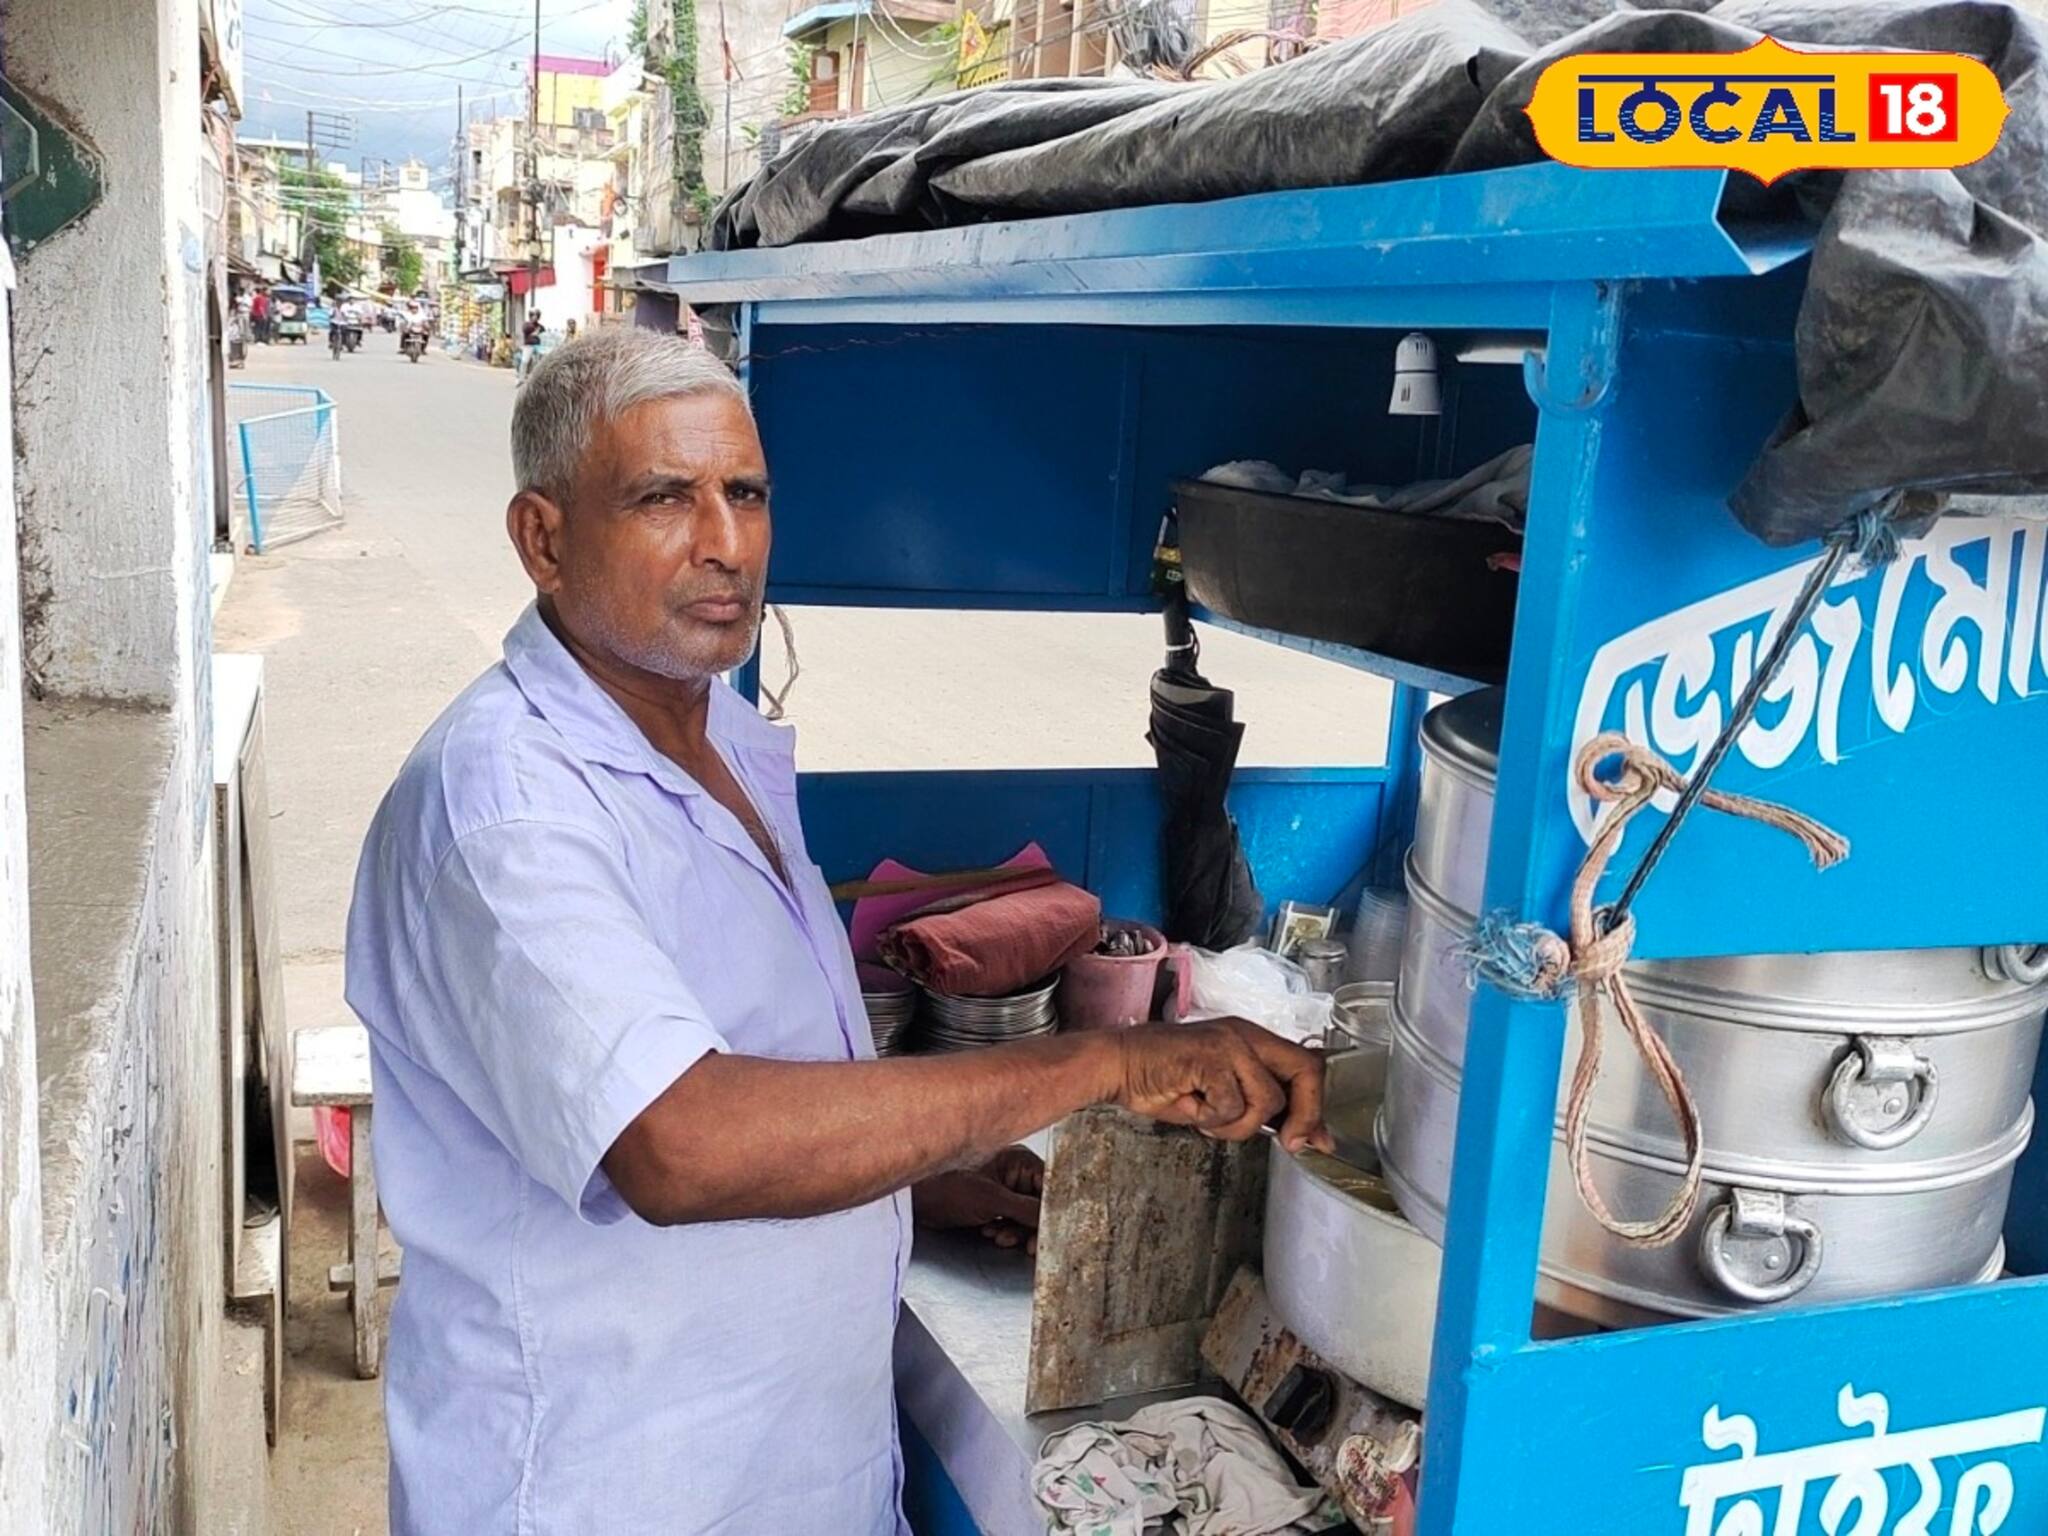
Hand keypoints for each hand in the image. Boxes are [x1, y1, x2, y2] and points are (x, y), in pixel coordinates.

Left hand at [913, 1150, 1043, 1253]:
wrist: (916, 1201)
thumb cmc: (945, 1186)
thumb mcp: (991, 1200)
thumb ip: (1026, 1210)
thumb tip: (1052, 1220)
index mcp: (1018, 1160)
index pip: (1050, 1187)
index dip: (1051, 1211)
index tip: (1052, 1232)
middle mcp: (1014, 1171)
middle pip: (1040, 1204)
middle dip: (1030, 1226)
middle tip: (1028, 1245)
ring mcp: (1003, 1187)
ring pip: (1026, 1215)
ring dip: (1016, 1230)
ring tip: (999, 1236)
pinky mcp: (993, 1203)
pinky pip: (1011, 1220)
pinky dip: (1006, 1229)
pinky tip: (991, 1232)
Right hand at [1114, 1019, 1332, 1154]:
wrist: (1119, 1065)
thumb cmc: (1165, 1081)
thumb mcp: (1224, 1096)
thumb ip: (1263, 1109)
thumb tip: (1304, 1138)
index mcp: (1253, 1040)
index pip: (1307, 1065)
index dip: (1318, 1105)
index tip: (1318, 1140)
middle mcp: (1247, 1035)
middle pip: (1306, 1071)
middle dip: (1305, 1116)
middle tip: (1290, 1144)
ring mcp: (1230, 1043)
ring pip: (1266, 1100)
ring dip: (1237, 1124)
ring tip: (1208, 1117)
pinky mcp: (1211, 1056)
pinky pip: (1231, 1105)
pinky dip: (1211, 1119)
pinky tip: (1191, 1105)